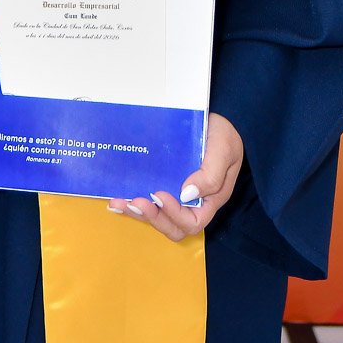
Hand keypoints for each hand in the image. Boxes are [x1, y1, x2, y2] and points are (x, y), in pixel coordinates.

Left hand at [106, 112, 243, 241]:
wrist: (218, 117)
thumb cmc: (225, 134)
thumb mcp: (224, 151)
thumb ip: (210, 175)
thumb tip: (187, 194)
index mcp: (210, 199)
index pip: (192, 222)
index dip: (174, 215)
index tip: (159, 195)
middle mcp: (193, 202)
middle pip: (173, 226)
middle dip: (153, 218)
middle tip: (136, 202)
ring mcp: (178, 194)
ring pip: (158, 216)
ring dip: (138, 213)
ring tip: (120, 202)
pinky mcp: (165, 183)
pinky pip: (150, 201)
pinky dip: (133, 202)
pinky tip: (117, 198)